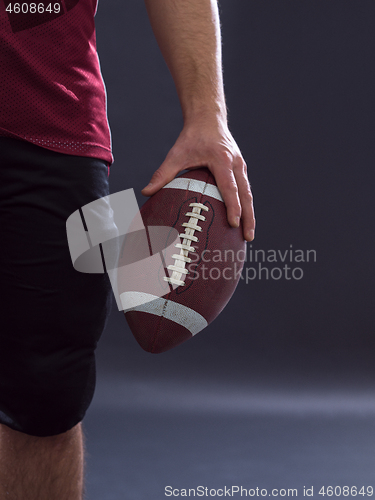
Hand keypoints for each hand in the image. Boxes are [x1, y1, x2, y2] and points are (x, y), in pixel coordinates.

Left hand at [141, 121, 254, 240]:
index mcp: (222, 160)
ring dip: (250, 214)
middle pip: (246, 195)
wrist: (208, 118)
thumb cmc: (192, 137)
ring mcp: (241, 166)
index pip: (230, 187)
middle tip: (248, 237)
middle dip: (248, 217)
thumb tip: (146, 192)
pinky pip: (246, 189)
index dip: (233, 206)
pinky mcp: (241, 169)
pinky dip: (246, 206)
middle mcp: (236, 164)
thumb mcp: (176, 154)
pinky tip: (244, 220)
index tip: (234, 224)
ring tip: (248, 235)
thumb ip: (162, 174)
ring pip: (249, 193)